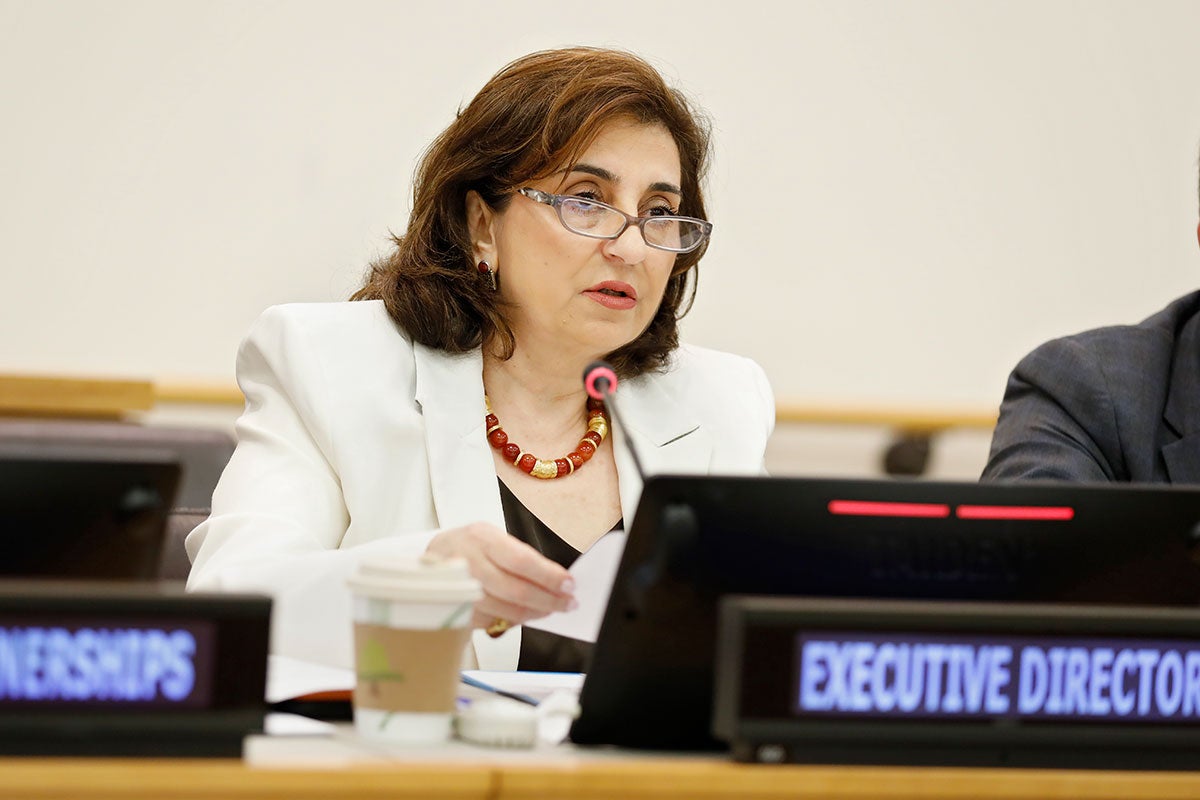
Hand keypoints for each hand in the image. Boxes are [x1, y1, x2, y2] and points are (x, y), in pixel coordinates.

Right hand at [425, 522, 576, 629]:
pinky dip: (512, 621)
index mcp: (481, 538)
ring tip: (549, 609)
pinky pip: (491, 621)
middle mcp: (468, 563)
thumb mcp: (491, 538)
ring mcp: (459, 590)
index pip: (522, 560)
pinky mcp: (455, 611)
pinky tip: (523, 615)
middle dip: (548, 600)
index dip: (549, 576)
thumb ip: (519, 557)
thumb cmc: (468, 547)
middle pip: (516, 589)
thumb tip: (555, 579)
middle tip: (568, 603)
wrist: (429, 557)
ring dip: (534, 613)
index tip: (569, 584)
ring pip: (505, 610)